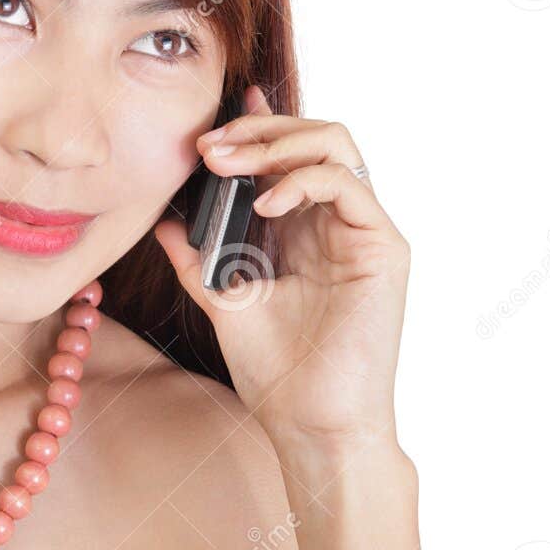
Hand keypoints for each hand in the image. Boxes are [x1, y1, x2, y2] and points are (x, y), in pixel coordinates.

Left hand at [153, 85, 410, 451]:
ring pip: (335, 144)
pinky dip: (300, 179)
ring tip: (228, 163)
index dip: (256, 127)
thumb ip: (199, 258)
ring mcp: (364, 233)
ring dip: (276, 141)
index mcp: (305, 234)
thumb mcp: (224, 302)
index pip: (287, 158)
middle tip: (207, 146)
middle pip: (312, 137)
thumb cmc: (279, 376)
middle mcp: (338, 226)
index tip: (210, 123)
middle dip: (256, 130)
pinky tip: (261, 203)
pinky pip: (345, 183)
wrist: (313, 426)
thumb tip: (165, 218)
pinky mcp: (384, 248)